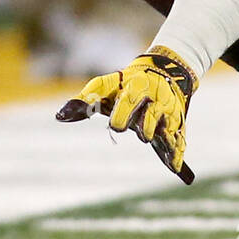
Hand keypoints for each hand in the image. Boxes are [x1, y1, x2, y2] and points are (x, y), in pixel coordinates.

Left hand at [56, 46, 198, 182]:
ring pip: (168, 129)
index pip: (130, 102)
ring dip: (164, 141)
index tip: (116, 127)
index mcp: (136, 87)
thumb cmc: (126, 84)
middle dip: (145, 128)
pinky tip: (175, 168)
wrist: (165, 71)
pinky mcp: (179, 122)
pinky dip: (177, 155)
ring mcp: (169, 111)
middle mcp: (155, 99)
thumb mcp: (105, 87)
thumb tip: (59, 116)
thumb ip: (84, 101)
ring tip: (161, 148)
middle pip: (150, 119)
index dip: (122, 116)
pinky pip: (180, 140)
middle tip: (140, 135)